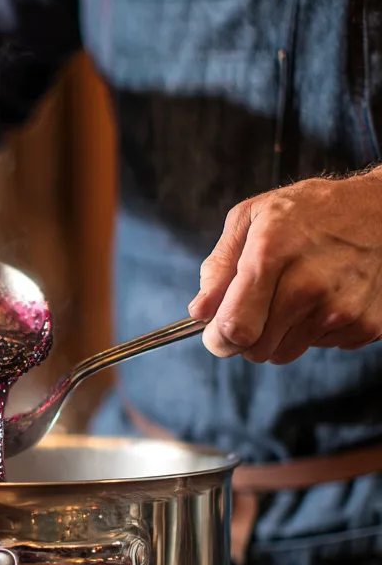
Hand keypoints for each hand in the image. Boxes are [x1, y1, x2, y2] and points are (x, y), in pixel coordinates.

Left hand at [188, 170, 381, 363]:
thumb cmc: (310, 211)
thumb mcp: (251, 218)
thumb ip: (218, 267)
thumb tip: (199, 312)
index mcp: (271, 255)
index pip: (234, 329)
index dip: (218, 339)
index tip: (216, 331)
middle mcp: (308, 286)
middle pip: (255, 350)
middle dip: (246, 336)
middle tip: (255, 308)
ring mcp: (341, 308)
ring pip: (283, 353)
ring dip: (278, 334)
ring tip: (293, 296)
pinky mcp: (366, 325)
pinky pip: (318, 347)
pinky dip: (313, 331)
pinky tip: (324, 298)